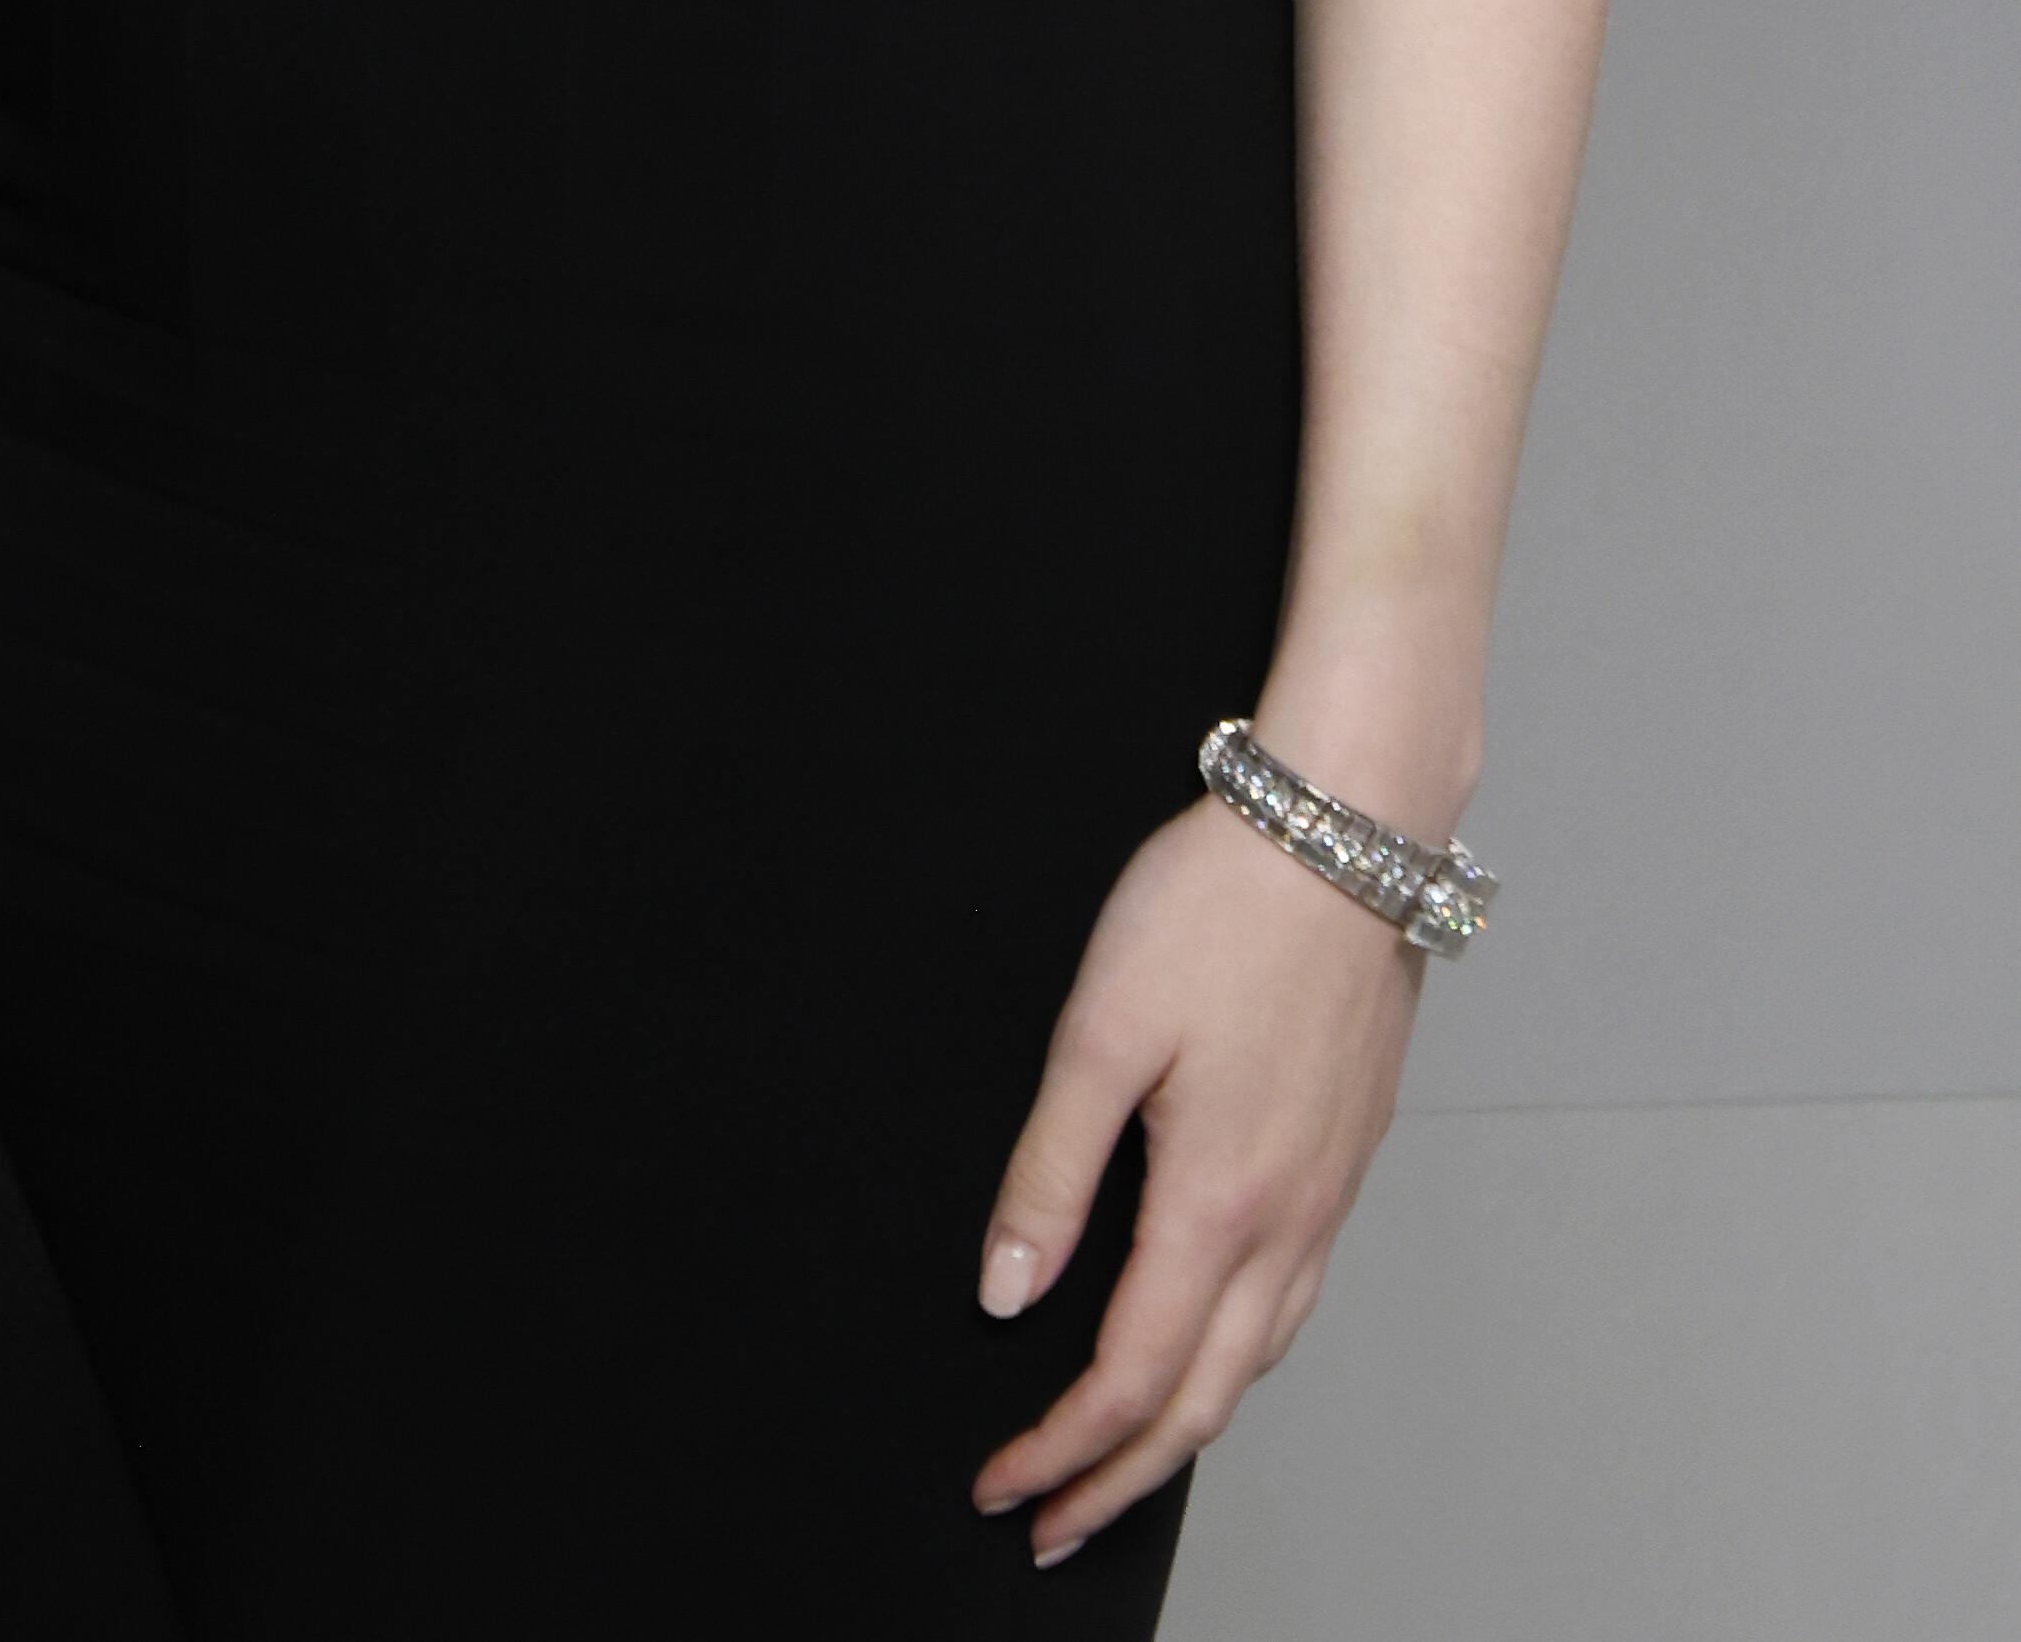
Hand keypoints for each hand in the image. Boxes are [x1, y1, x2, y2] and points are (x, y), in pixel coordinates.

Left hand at [971, 797, 1421, 1563]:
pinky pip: (1294, 1304)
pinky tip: (1212, 1345)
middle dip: (1121, 1477)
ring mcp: (1329, 1196)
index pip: (1132, 1377)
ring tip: (1119, 1461)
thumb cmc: (1218, 908)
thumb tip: (1008, 1291)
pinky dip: (1240, 1360)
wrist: (1343, 833)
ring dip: (1186, 1429)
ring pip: (1258, 1361)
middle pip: (1204, 1402)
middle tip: (1053, 1519)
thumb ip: (1051, 1171)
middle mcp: (1287, 1221)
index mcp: (1217, 1200)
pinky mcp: (1347, 1160)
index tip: (1004, 1486)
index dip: (1062, 1448)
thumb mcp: (1101, 1028)